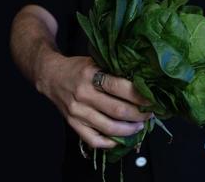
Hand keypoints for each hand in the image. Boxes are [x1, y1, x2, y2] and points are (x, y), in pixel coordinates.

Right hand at [36, 54, 151, 148]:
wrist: (51, 76)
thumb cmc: (77, 68)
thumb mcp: (95, 61)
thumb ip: (113, 72)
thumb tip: (141, 84)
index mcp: (91, 75)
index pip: (121, 88)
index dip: (141, 97)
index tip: (153, 100)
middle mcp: (83, 95)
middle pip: (118, 110)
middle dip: (139, 115)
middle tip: (150, 114)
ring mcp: (77, 112)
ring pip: (109, 128)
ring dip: (129, 130)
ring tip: (139, 125)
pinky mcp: (72, 123)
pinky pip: (93, 140)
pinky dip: (110, 142)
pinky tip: (120, 138)